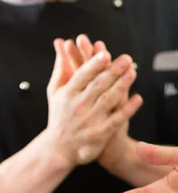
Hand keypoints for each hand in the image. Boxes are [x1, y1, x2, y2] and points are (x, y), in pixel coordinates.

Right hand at [47, 39, 141, 165]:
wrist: (58, 148)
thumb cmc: (58, 115)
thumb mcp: (54, 92)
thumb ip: (60, 69)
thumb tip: (60, 44)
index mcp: (67, 94)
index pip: (81, 76)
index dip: (93, 65)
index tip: (105, 54)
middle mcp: (77, 107)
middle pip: (98, 86)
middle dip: (112, 71)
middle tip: (126, 59)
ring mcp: (89, 121)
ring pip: (108, 100)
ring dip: (122, 85)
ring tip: (132, 72)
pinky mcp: (99, 134)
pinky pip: (116, 119)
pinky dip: (127, 109)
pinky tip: (137, 98)